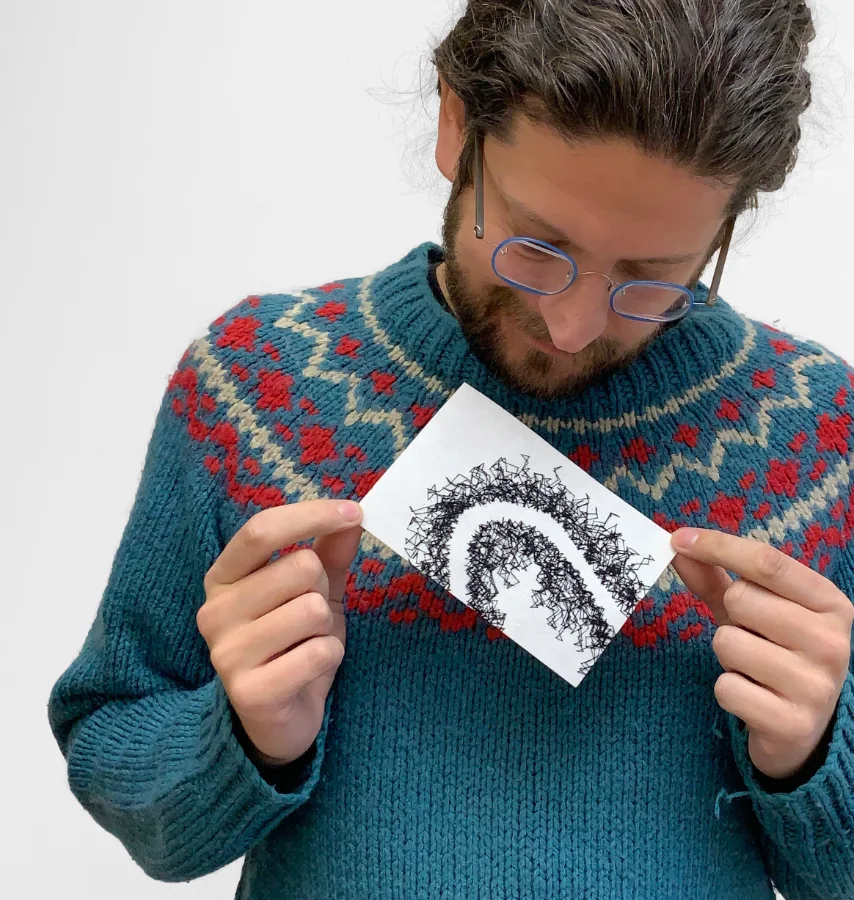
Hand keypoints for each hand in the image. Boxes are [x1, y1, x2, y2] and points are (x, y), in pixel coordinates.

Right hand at [197, 499, 362, 766]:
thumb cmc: (294, 643)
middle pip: (298, 567)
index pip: (261, 530)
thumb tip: (353, 514)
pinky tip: (308, 671)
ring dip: (325, 628)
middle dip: (322, 589)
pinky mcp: (249, 692)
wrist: (279, 719)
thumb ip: (329, 552)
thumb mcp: (314, 590)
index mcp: (223, 578)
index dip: (311, 515)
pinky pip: (318, 653)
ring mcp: (226, 653)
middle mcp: (215, 611)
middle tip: (312, 617)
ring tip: (307, 645)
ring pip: (312, 609)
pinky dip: (328, 657)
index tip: (355, 511)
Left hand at [671, 528, 852, 779]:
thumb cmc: (775, 654)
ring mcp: (816, 686)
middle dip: (730, 615)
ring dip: (727, 656)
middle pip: (743, 599)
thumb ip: (716, 576)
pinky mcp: (792, 724)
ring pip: (728, 642)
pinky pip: (726, 688)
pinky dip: (728, 691)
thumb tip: (678, 541)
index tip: (679, 539)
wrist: (803, 730)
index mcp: (830, 604)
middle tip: (751, 636)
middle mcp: (833, 641)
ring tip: (753, 669)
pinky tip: (753, 699)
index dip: (718, 546)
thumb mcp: (752, 611)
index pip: (768, 562)